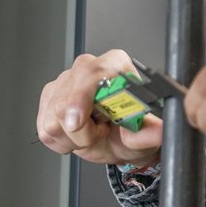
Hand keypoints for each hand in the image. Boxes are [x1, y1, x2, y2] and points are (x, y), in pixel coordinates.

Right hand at [36, 50, 162, 165]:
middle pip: (68, 100)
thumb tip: (160, 129)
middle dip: (83, 128)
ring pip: (53, 118)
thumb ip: (150, 131)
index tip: (78, 121)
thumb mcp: (145, 133)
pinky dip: (63, 141)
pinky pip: (45, 129)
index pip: (94, 71)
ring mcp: (64, 82)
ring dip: (74, 137)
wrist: (118, 141)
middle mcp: (87, 68)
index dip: (82, 95)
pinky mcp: (49, 99)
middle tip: (102, 130)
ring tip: (92, 132)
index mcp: (115, 65)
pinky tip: (78, 135)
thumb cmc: (132, 130)